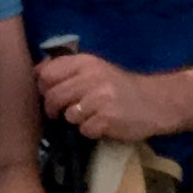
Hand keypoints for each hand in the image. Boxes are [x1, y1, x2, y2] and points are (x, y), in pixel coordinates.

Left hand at [35, 53, 173, 141]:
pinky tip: (103, 124)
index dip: (43, 86)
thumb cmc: (121, 87)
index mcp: (87, 62)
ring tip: (90, 116)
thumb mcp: (96, 69)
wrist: (156, 102)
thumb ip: (69, 70)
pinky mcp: (107, 119)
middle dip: (53, 109)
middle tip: (62, 113)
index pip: (48, 73)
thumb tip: (36, 72)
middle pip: (53, 96)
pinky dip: (91, 131)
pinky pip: (84, 130)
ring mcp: (100, 98)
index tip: (50, 94)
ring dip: (75, 120)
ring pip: (68, 115)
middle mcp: (92, 77)